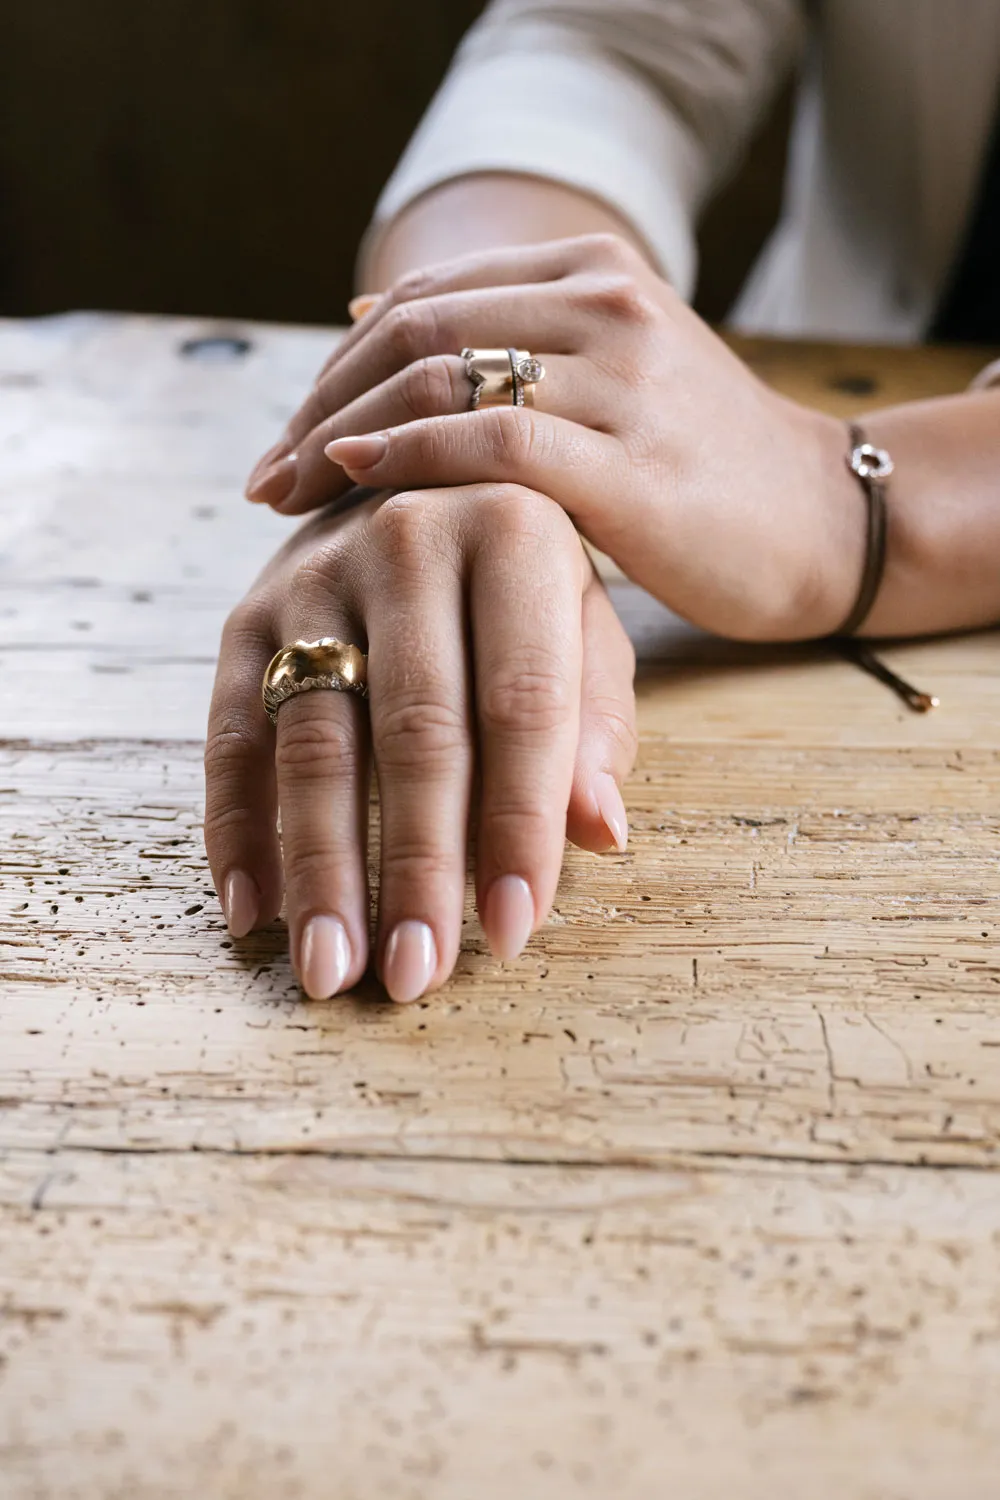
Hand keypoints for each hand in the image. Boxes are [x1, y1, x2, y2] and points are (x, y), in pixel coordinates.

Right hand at [205, 484, 635, 1002]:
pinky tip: (254, 916)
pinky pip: (231, 737)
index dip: (518, 825)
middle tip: (414, 973)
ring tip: (332, 969)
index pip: (523, 704)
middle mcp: (407, 540)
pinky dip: (238, 832)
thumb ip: (595, 727)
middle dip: (417, 865)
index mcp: (515, 532)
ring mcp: (313, 578)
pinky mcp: (245, 617)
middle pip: (416, 731)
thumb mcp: (584, 631)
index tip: (512, 931)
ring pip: (316, 743)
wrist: (416, 486)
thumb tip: (599, 832)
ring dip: (321, 868)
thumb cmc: (521, 587)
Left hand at [245, 234, 861, 641]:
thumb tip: (374, 332)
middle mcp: (604, 305)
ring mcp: (622, 378)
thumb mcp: (609, 381)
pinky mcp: (632, 465)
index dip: (338, 365)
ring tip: (285, 493)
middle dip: (319, 403)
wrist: (822, 525)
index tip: (290, 432)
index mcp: (593, 271)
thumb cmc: (701, 470)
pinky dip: (408, 453)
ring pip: (441, 378)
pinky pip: (493, 442)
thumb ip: (509, 350)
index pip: (427, 298)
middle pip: (416, 332)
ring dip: (339, 436)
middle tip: (266, 472)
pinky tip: (356, 477)